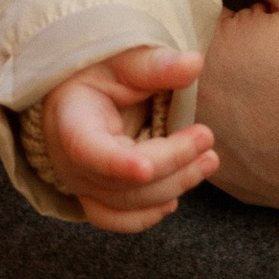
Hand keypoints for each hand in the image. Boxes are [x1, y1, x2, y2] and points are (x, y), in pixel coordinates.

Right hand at [41, 45, 218, 234]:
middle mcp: (70, 162)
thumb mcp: (123, 59)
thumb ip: (155, 65)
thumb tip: (194, 64)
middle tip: (206, 137)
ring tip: (208, 160)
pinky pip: (116, 219)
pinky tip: (175, 199)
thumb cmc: (100, 72)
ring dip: (171, 187)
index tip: (146, 169)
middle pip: (118, 182)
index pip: (86, 150)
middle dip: (169, 164)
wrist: (80, 93)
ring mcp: (81, 184)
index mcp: (70, 121)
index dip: (115, 163)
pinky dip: (146, 215)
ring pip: (125, 204)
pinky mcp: (95, 197)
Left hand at [195, 0, 278, 231]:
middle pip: (174, 59)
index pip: (168, 6)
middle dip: (203, 26)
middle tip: (253, 7)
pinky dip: (241, 110)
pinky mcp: (248, 187)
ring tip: (273, 51)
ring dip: (220, 71)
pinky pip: (223, 134)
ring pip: (196, 99)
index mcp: (201, 65)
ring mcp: (220, 162)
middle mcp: (196, 123)